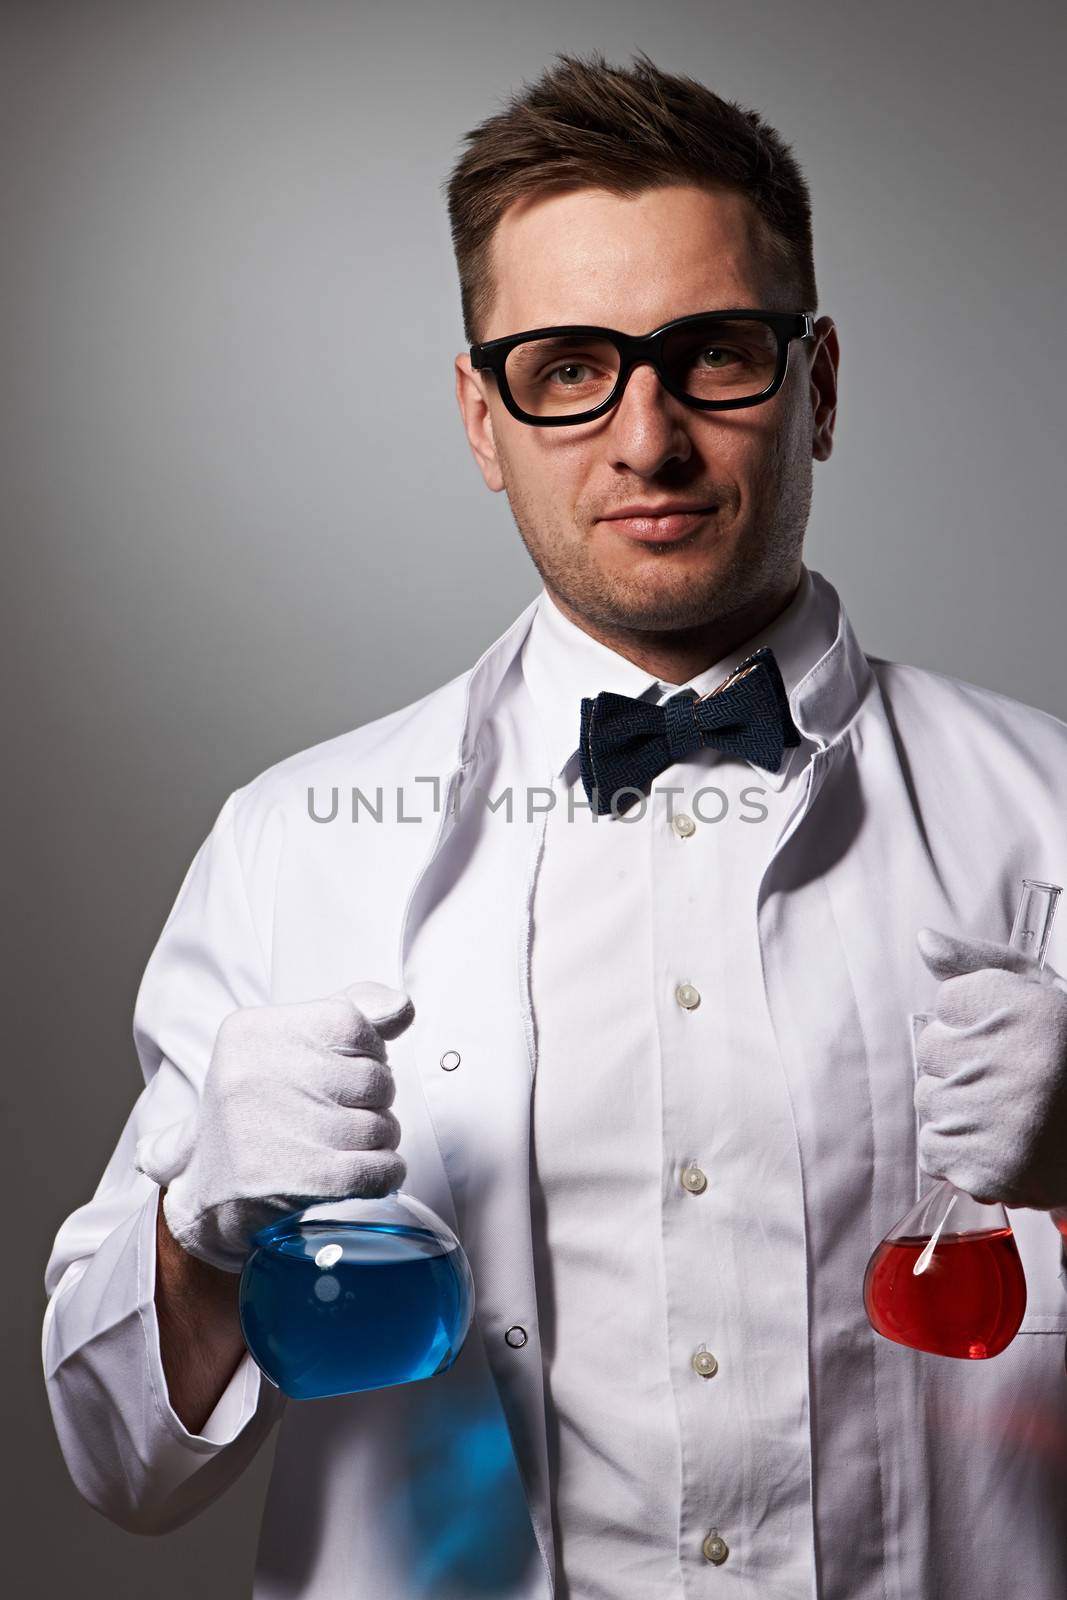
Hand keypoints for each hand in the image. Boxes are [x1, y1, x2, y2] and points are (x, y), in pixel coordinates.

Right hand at [135, 981, 414, 1270]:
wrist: (211, 1199)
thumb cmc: (260, 1112)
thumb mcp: (284, 1046)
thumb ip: (349, 1013)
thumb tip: (402, 1008)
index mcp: (251, 1032)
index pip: (352, 1022)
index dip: (368, 1052)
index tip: (348, 1073)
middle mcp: (254, 1075)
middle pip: (373, 1077)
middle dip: (375, 1101)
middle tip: (347, 1115)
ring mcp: (272, 1129)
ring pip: (381, 1126)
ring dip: (379, 1141)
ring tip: (348, 1146)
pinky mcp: (295, 1180)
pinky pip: (377, 1170)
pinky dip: (385, 1175)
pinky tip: (367, 1175)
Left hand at [914, 928, 1066, 1209]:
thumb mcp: (1043, 994)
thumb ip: (981, 964)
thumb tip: (924, 940)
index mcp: (1031, 1008)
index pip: (947, 1000)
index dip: (974, 1019)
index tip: (1013, 1036)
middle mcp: (1018, 1060)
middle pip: (931, 1049)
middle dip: (961, 1063)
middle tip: (1014, 1079)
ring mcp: (1003, 1118)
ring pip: (929, 1101)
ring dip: (959, 1109)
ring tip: (1011, 1115)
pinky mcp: (992, 1169)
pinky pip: (934, 1150)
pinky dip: (958, 1153)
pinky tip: (1001, 1147)